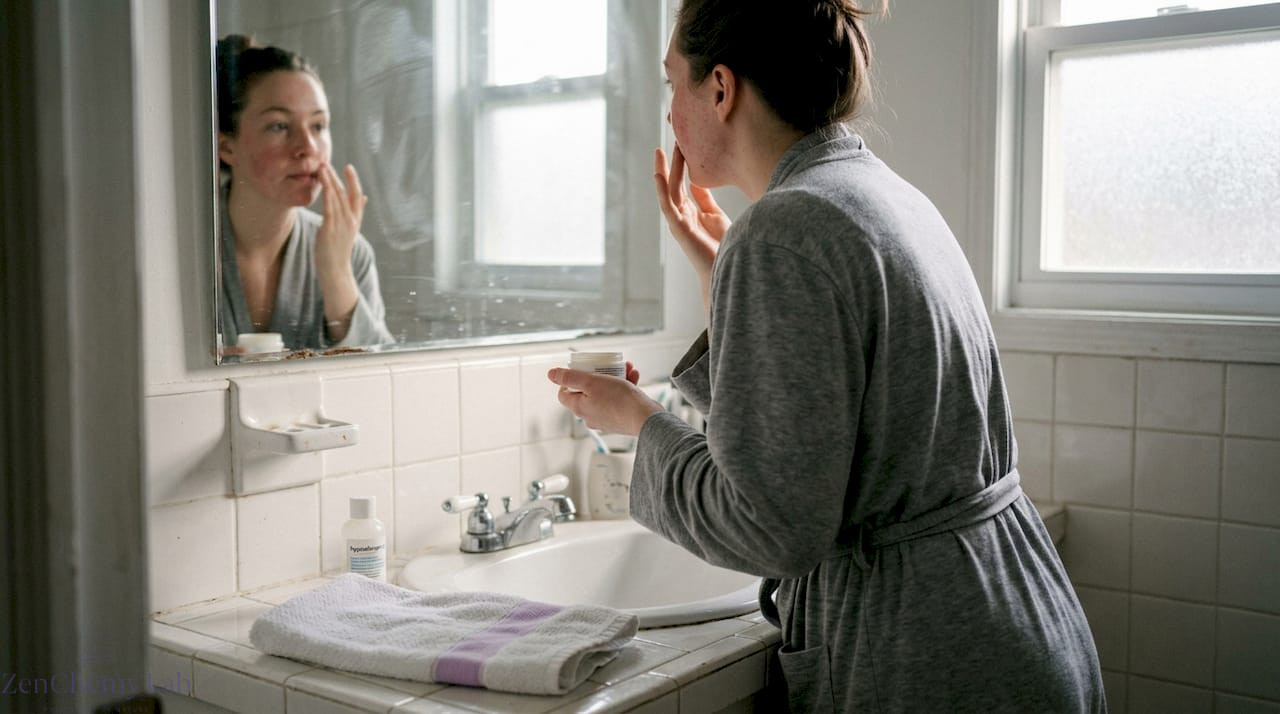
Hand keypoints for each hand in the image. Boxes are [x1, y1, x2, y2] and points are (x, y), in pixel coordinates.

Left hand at [314, 163, 365, 275]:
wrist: (336, 271)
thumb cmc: (339, 252)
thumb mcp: (349, 231)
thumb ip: (356, 213)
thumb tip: (364, 198)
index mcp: (355, 221)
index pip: (357, 196)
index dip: (353, 181)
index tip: (348, 167)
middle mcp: (350, 220)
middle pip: (345, 193)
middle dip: (337, 176)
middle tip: (328, 162)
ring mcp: (341, 224)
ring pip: (336, 197)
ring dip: (329, 180)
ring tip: (322, 167)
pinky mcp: (330, 228)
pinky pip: (329, 206)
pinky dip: (326, 192)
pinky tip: (322, 182)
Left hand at [547, 362, 662, 435]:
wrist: (645, 418)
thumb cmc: (619, 400)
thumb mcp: (592, 382)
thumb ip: (570, 377)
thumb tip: (551, 374)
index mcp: (579, 407)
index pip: (564, 393)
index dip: (569, 380)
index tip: (581, 370)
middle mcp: (590, 416)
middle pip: (587, 391)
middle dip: (600, 374)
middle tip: (608, 365)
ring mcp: (605, 419)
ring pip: (606, 393)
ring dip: (616, 378)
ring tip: (627, 368)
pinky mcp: (620, 420)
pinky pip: (619, 400)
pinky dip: (625, 387)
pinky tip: (634, 376)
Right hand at [654, 145, 730, 318]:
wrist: (723, 267)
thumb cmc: (720, 245)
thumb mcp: (714, 215)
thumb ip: (704, 199)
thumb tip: (697, 181)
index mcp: (690, 210)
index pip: (682, 182)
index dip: (680, 164)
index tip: (681, 145)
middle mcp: (681, 213)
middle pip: (673, 183)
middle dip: (670, 163)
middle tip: (668, 142)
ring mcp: (678, 220)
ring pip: (668, 190)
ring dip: (664, 170)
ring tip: (661, 152)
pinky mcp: (678, 227)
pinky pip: (667, 206)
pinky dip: (661, 190)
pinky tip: (658, 176)